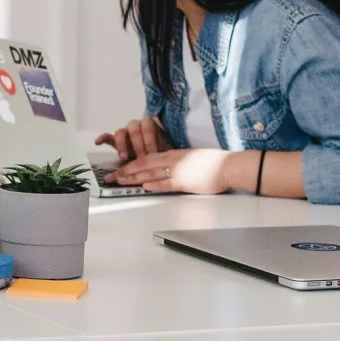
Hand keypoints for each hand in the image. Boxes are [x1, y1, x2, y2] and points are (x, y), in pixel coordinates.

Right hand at [95, 115, 167, 162]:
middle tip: (141, 157)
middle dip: (138, 145)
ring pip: (121, 132)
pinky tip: (98, 142)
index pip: (148, 127)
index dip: (150, 140)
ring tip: (124, 156)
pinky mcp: (116, 140)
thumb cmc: (162, 150)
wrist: (156, 153)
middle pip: (134, 130)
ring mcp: (125, 132)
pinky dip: (103, 138)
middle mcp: (136, 126)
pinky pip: (108, 136)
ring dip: (122, 145)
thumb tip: (177, 152)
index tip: (152, 153)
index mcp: (149, 124)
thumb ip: (169, 147)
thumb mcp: (168, 147)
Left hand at [106, 147, 231, 193]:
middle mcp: (172, 160)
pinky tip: (143, 187)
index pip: (146, 158)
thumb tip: (167, 168)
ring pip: (150, 173)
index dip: (130, 164)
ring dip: (133, 178)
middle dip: (124, 171)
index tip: (119, 169)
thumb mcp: (191, 157)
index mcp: (173, 154)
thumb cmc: (213, 163)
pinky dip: (154, 185)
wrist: (229, 166)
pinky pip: (166, 183)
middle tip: (110, 177)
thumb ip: (177, 162)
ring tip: (119, 182)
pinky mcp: (185, 182)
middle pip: (143, 165)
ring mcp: (178, 171)